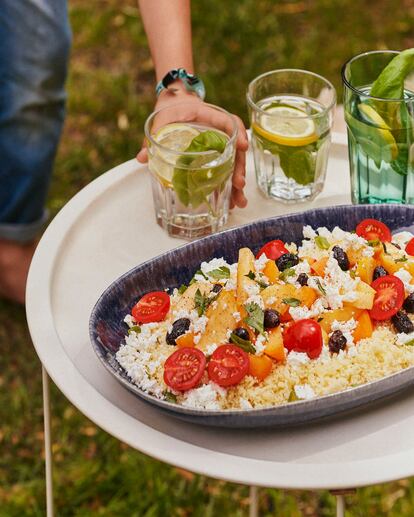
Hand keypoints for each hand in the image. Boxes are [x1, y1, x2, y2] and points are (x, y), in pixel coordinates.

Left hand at [137, 87, 247, 207]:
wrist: (175, 106)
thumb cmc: (171, 110)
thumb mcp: (162, 120)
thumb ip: (153, 136)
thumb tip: (141, 157)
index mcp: (208, 116)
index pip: (228, 121)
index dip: (238, 133)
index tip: (242, 146)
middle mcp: (219, 131)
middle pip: (236, 148)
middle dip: (239, 168)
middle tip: (239, 185)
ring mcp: (220, 144)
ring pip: (234, 162)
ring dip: (237, 182)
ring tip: (239, 201)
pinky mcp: (217, 155)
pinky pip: (227, 169)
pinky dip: (229, 185)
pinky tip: (231, 200)